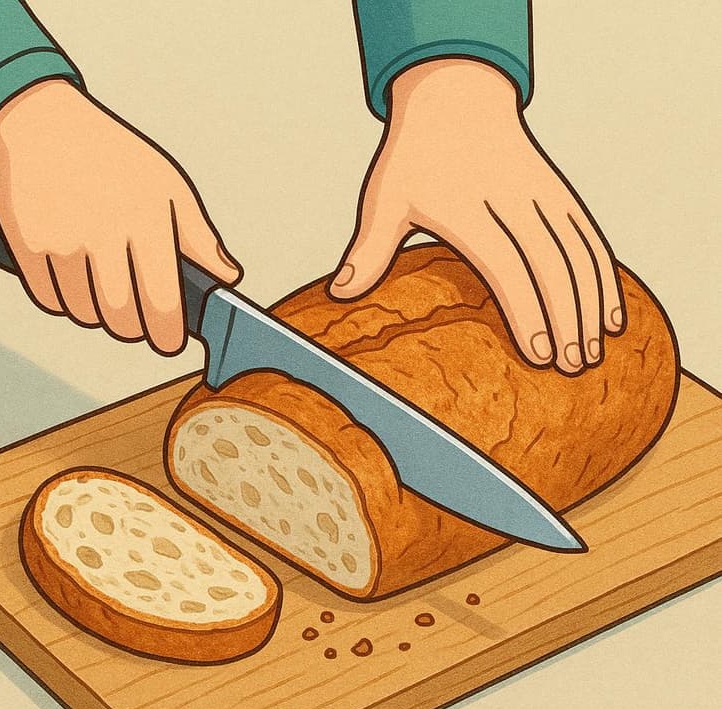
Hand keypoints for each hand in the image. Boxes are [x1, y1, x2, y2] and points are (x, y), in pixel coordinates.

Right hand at [0, 79, 240, 354]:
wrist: (43, 126)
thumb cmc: (116, 159)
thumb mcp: (170, 188)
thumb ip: (200, 238)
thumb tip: (227, 277)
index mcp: (147, 219)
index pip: (162, 304)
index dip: (167, 336)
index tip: (168, 343)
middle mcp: (103, 231)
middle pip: (121, 320)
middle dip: (133, 329)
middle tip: (136, 320)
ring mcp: (60, 239)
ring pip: (84, 314)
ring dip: (97, 314)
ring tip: (104, 288)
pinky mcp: (24, 244)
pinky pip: (48, 301)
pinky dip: (63, 301)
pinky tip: (73, 279)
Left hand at [329, 59, 623, 374]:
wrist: (455, 95)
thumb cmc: (415, 155)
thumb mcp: (384, 197)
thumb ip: (369, 249)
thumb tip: (340, 294)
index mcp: (470, 207)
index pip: (507, 265)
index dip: (526, 310)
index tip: (539, 353)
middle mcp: (515, 200)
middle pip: (552, 265)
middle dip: (568, 319)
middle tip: (573, 368)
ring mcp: (545, 195)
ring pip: (580, 253)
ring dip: (593, 304)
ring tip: (596, 352)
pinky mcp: (561, 193)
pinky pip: (591, 238)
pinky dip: (606, 277)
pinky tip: (613, 314)